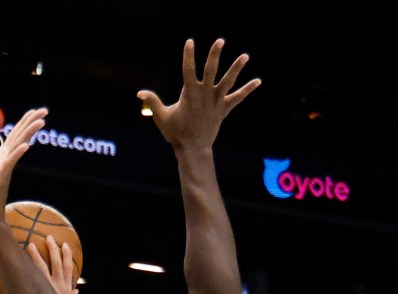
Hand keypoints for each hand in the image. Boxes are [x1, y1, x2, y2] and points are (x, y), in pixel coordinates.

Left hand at [0, 107, 47, 228]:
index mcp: (0, 161)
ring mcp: (3, 171)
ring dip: (27, 133)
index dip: (22, 124)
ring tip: (40, 121)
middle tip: (44, 110)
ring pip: (16, 147)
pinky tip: (25, 146)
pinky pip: (8, 164)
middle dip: (30, 123)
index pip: (12, 139)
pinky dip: (16, 154)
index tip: (34, 112)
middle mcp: (4, 164)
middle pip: (18, 138)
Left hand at [28, 236, 77, 293]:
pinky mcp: (37, 292)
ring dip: (37, 255)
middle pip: (58, 263)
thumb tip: (76, 291)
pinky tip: (20, 262)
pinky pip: (31, 277)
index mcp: (67, 290)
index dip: (67, 256)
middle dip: (54, 250)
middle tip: (49, 238)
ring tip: (31, 245)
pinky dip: (26, 269)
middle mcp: (59, 287)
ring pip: (43, 267)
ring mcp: (48, 288)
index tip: (65, 245)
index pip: (69, 269)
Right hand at [137, 39, 260, 150]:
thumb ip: (152, 102)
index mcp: (189, 94)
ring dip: (236, 68)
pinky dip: (247, 90)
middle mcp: (204, 94)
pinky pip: (237, 98)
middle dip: (214, 55)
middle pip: (210, 71)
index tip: (190, 42)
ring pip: (227, 82)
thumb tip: (139, 93)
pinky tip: (258, 81)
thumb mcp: (161, 117)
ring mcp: (215, 101)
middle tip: (220, 41)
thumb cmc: (175, 133)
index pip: (188, 70)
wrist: (192, 149)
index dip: (188, 55)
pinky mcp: (223, 109)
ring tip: (245, 56)